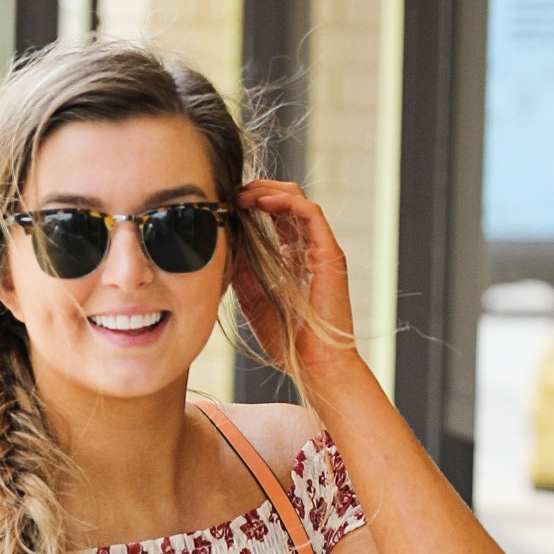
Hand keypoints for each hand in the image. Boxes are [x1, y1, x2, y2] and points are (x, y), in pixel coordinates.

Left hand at [234, 179, 355, 391]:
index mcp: (292, 258)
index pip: (274, 217)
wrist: (314, 363)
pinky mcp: (329, 252)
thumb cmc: (287, 340)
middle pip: (285, 201)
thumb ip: (241, 269)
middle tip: (230, 193)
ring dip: (268, 191)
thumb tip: (224, 240)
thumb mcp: (252, 298)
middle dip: (256, 191)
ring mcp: (320, 248)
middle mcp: (308, 249)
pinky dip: (285, 201)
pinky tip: (261, 202)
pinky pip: (310, 212)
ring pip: (297, 200)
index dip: (250, 204)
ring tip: (242, 194)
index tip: (225, 204)